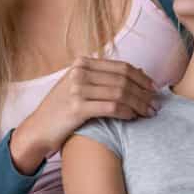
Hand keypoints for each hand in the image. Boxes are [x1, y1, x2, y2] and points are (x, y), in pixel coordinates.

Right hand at [10, 57, 157, 173]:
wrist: (37, 129)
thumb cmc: (61, 110)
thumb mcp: (78, 87)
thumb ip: (101, 79)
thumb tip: (138, 74)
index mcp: (82, 64)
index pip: (121, 67)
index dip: (142, 77)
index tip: (154, 89)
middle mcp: (79, 72)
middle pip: (123, 79)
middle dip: (144, 92)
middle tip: (156, 104)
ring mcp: (77, 89)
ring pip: (121, 93)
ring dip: (139, 103)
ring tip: (149, 112)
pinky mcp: (77, 107)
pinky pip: (111, 107)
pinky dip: (126, 112)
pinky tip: (133, 117)